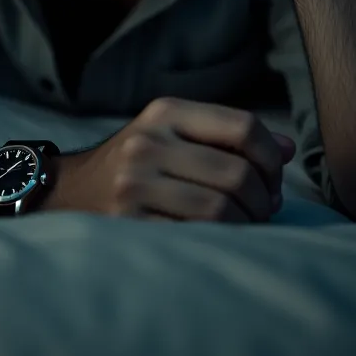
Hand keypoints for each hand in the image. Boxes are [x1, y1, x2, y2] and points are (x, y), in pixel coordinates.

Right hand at [67, 96, 295, 221]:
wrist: (68, 191)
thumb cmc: (137, 162)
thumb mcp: (174, 132)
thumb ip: (229, 136)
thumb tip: (288, 150)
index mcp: (165, 111)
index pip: (243, 126)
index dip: (271, 157)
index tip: (272, 180)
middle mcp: (148, 142)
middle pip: (238, 174)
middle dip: (263, 199)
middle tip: (262, 210)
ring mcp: (135, 184)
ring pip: (222, 210)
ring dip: (246, 226)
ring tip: (244, 227)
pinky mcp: (127, 224)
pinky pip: (195, 238)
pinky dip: (219, 244)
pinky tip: (218, 241)